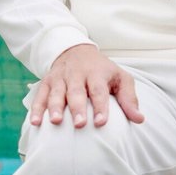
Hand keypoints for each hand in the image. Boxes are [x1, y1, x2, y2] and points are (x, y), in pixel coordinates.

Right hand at [29, 44, 143, 127]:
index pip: (99, 90)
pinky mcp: (47, 81)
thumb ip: (129, 98)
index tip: (102, 122)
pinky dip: (37, 108)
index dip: (101, 106)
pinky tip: (36, 122)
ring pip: (57, 92)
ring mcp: (61, 77)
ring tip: (55, 121)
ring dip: (55, 106)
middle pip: (77, 91)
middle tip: (80, 124)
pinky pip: (41, 95)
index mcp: (97, 73)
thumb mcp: (120, 77)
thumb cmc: (102, 70)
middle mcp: (78, 74)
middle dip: (78, 107)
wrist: (77, 51)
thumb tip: (140, 119)